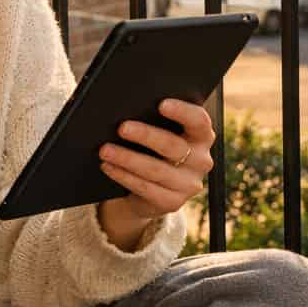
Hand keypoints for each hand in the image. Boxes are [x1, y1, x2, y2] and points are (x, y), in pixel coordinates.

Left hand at [97, 99, 215, 247]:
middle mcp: (201, 161)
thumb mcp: (160, 132)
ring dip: (127, 158)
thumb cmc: (154, 149)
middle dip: (146, 135)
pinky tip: (108, 166)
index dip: (183, 112)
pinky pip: (146, 188)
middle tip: (122, 127)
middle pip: (173, 146)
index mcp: (202, 137)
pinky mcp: (173, 202)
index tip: (161, 104)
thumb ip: (155, 119)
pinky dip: (124, 176)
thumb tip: (128, 106)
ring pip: (156, 170)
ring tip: (105, 150)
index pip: (200, 121)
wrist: (151, 189)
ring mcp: (188, 184)